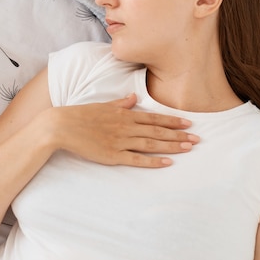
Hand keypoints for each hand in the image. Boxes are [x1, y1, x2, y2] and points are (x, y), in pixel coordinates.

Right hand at [47, 93, 198, 167]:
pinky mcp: (112, 155)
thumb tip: (134, 98)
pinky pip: (137, 159)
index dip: (172, 121)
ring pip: (151, 144)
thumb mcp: (103, 105)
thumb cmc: (81, 115)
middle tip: (197, 138)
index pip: (153, 118)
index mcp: (123, 114)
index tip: (188, 123)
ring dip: (172, 146)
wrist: (61, 126)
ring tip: (189, 147)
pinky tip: (167, 162)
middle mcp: (125, 126)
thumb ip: (121, 103)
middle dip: (179, 134)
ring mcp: (120, 141)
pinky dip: (153, 161)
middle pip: (157, 131)